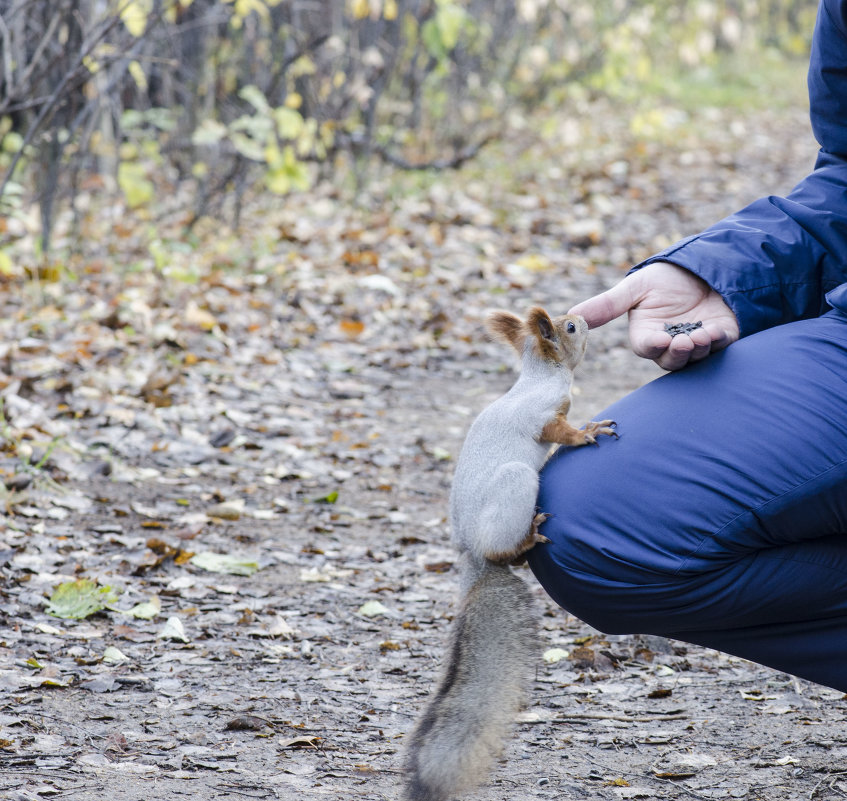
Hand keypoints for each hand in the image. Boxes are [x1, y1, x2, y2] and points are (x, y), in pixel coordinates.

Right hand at [569, 262, 739, 370]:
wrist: (706, 263)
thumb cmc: (667, 276)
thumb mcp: (636, 286)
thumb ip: (607, 304)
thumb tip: (570, 315)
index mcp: (647, 332)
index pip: (646, 347)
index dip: (653, 346)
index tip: (661, 339)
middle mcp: (669, 341)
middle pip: (670, 360)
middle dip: (677, 353)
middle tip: (685, 341)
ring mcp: (695, 341)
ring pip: (693, 358)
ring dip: (697, 349)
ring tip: (702, 334)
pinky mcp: (720, 338)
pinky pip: (718, 348)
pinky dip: (717, 342)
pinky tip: (715, 330)